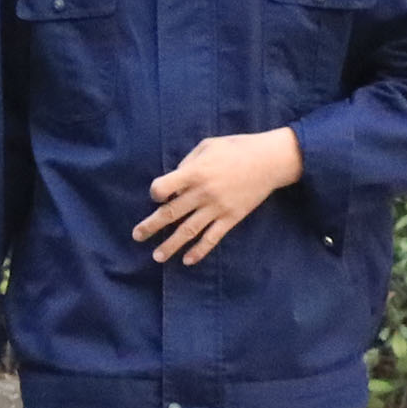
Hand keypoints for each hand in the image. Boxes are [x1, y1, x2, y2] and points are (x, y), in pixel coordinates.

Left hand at [134, 125, 303, 265]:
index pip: (163, 188)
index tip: (156, 196)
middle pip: (170, 213)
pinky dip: (199, 251)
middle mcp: (202, 193)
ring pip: (188, 231)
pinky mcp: (231, 218)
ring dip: (170, 245)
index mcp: (194, 173)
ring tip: (157, 257)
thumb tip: (174, 181)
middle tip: (136, 236)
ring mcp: (217, 208)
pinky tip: (187, 261)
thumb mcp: (207, 146)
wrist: (270, 161)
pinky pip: (212, 238)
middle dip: (151, 226)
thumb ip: (187, 163)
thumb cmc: (236, 148)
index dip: (156, 192)